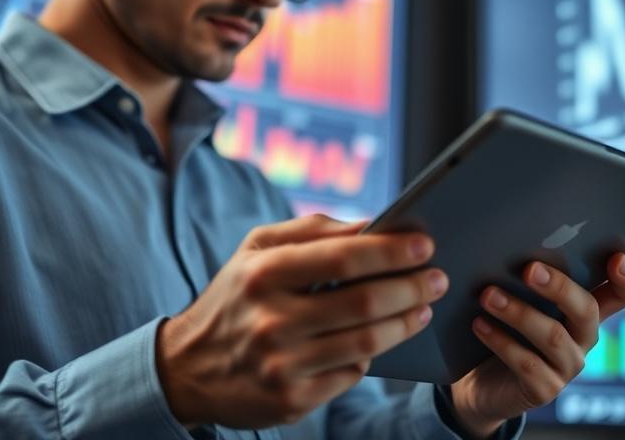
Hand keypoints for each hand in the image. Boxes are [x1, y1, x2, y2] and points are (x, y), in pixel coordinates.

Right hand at [155, 214, 448, 428]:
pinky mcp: (291, 400)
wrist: (186, 367)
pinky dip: (371, 354)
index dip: (391, 251)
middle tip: (438, 278)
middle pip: (364, 303)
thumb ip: (311, 231)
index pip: (343, 258)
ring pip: (366, 343)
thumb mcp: (257, 249)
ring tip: (423, 307)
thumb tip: (371, 224)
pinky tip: (381, 338)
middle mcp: (271, 320)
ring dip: (406, 323)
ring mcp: (281, 365)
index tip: (424, 245)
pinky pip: (350, 374)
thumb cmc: (235, 295)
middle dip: (412, 288)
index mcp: (263, 273)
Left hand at [449, 253, 624, 437]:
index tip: (617, 258)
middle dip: (559, 287)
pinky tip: (479, 325)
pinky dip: (501, 341)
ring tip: (488, 295)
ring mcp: (566, 366)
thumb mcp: (520, 298)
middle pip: (586, 310)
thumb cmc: (503, 326)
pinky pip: (527, 364)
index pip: (621, 295)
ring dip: (519, 312)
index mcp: (584, 310)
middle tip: (529, 270)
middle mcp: (583, 338)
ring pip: (553, 336)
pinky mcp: (544, 390)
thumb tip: (512, 239)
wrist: (479, 382)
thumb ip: (528, 276)